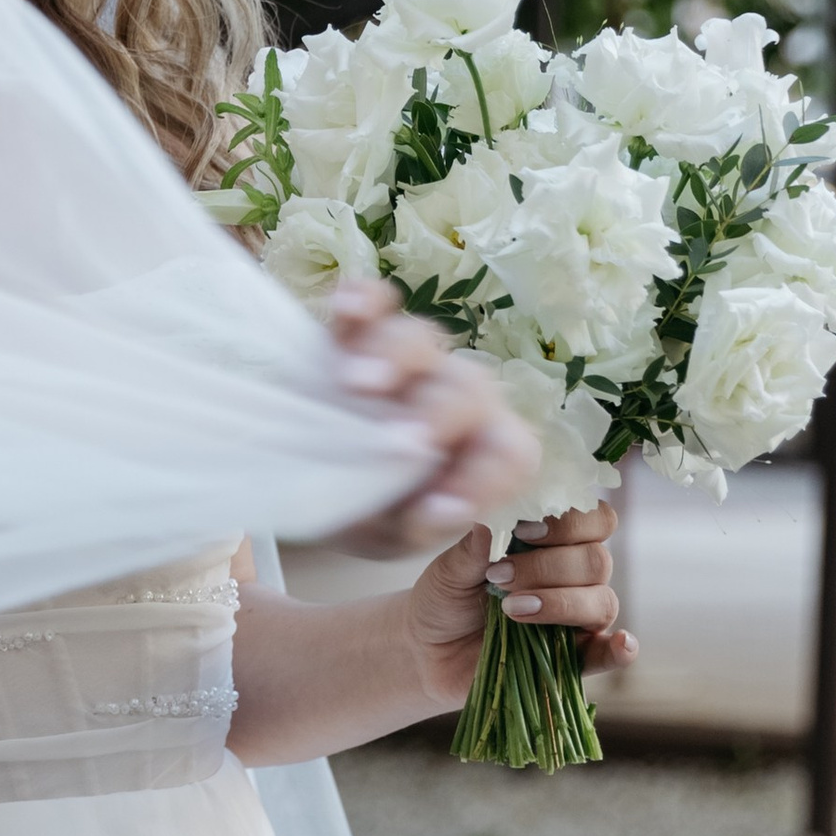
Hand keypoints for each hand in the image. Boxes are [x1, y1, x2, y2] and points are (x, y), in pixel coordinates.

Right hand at [318, 279, 544, 557]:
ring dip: (392, 356)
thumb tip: (440, 508)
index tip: (442, 504)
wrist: (325, 482)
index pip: (511, 455)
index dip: (484, 477)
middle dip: (436, 413)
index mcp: (487, 450)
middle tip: (399, 441)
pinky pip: (374, 304)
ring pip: (422, 339)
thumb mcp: (400, 534)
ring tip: (354, 383)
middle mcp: (463, 397)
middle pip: (466, 389)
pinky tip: (345, 307)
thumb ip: (425, 523)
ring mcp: (415, 361)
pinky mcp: (363, 335)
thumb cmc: (379, 510)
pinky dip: (362, 301)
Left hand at [404, 502, 631, 712]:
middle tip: (500, 577)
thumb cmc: (443, 598)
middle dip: (550, 566)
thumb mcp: (449, 569)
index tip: (525, 530)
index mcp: (551, 542)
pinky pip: (608, 654)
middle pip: (597, 560)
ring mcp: (576, 618)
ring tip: (510, 609)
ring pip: (601, 601)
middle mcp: (573, 576)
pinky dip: (620, 650)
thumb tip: (496, 519)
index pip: (591, 519)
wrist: (425, 650)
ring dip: (560, 602)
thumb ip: (476, 547)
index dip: (568, 522)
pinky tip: (622, 643)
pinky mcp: (572, 660)